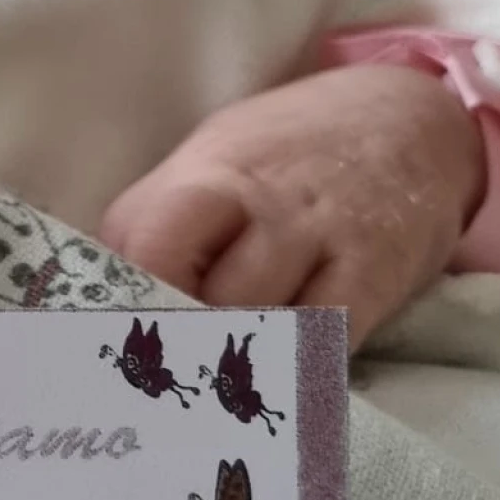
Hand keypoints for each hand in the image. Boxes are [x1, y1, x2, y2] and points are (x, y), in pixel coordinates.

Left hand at [100, 65, 484, 349]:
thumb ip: (152, 223)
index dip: (133, 302)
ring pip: (264, 326)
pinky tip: (274, 375)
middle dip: (183, 343)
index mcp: (208, 176)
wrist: (406, 117)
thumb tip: (93, 297)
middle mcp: (268, 206)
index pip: (150, 249)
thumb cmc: (279, 157)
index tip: (120, 339)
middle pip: (208, 298)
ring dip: (234, 361)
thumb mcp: (206, 163)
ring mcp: (326, 241)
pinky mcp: (377, 277)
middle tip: (167, 376)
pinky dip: (294, 367)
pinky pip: (326, 341)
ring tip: (214, 382)